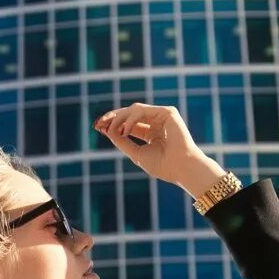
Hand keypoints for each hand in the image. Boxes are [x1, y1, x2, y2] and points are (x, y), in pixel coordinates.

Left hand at [93, 101, 223, 192]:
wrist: (181, 168)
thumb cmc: (162, 165)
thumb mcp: (136, 153)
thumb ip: (122, 141)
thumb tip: (106, 130)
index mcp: (151, 133)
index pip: (127, 124)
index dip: (112, 123)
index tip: (97, 126)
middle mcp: (156, 122)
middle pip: (129, 113)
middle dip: (112, 117)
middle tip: (98, 123)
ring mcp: (162, 116)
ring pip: (134, 110)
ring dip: (119, 118)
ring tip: (111, 129)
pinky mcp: (168, 112)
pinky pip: (142, 111)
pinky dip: (131, 119)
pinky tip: (125, 131)